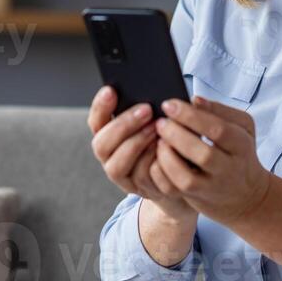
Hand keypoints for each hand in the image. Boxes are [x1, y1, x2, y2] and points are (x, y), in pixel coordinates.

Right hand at [87, 86, 195, 222]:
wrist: (185, 172)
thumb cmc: (167, 138)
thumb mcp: (156, 120)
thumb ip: (147, 110)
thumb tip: (150, 92)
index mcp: (108, 136)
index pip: (96, 121)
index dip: (100, 107)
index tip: (111, 90)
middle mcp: (109, 157)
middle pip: (101, 144)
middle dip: (122, 125)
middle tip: (146, 109)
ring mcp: (123, 176)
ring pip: (116, 165)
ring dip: (136, 144)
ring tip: (157, 128)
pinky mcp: (140, 189)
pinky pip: (139, 178)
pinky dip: (150, 161)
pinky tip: (163, 147)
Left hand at [153, 95, 271, 228]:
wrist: (245, 195)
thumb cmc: (239, 153)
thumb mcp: (242, 128)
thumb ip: (220, 111)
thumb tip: (195, 100)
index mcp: (241, 146)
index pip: (218, 130)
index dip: (191, 116)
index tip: (169, 104)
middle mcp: (228, 169)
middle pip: (204, 155)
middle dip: (177, 136)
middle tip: (160, 122)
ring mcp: (211, 187)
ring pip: (186, 178)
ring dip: (167, 157)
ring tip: (158, 140)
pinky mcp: (195, 198)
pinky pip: (174, 190)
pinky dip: (161, 173)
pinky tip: (156, 157)